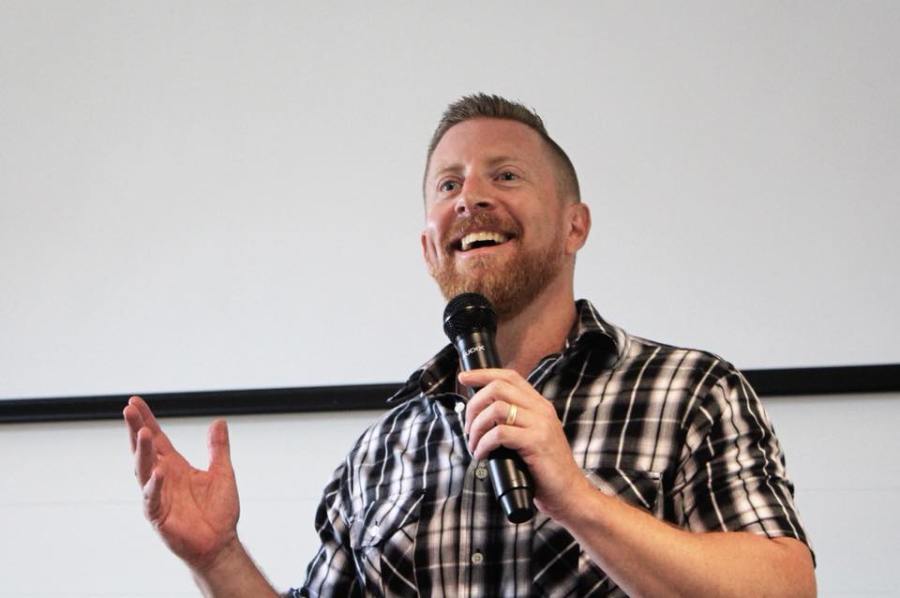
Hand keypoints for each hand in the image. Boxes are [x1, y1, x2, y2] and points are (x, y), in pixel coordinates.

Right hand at [123, 396, 239, 571]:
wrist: (221, 543)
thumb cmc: (219, 512)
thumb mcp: (222, 472)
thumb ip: (218, 447)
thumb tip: (219, 421)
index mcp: (176, 466)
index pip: (157, 439)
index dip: (146, 420)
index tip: (134, 402)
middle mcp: (163, 478)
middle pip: (145, 450)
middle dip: (136, 429)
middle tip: (129, 409)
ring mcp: (158, 496)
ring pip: (144, 470)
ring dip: (142, 452)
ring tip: (141, 432)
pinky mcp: (159, 516)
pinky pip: (152, 498)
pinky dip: (155, 485)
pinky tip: (159, 471)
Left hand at [460, 369, 591, 519]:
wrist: (570, 494)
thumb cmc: (545, 470)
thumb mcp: (532, 437)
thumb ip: (515, 422)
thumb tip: (481, 415)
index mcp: (539, 405)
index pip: (509, 376)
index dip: (483, 374)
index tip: (464, 378)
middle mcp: (541, 410)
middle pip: (498, 388)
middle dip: (474, 405)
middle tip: (468, 428)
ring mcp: (540, 424)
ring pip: (496, 409)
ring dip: (477, 427)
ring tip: (474, 444)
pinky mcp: (536, 442)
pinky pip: (500, 433)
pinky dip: (483, 444)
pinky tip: (481, 455)